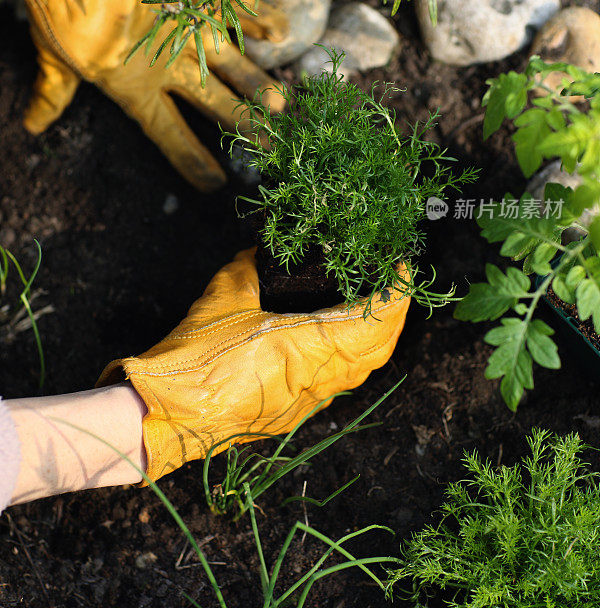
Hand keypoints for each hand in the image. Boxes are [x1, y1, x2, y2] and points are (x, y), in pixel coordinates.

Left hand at [0, 0, 286, 191]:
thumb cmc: (60, 14)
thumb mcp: (56, 60)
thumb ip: (52, 95)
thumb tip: (32, 127)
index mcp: (135, 89)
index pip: (168, 134)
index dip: (191, 160)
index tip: (214, 183)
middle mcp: (168, 66)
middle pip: (213, 102)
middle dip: (243, 126)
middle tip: (269, 145)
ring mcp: (185, 31)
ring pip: (231, 63)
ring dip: (257, 84)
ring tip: (281, 105)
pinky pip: (233, 8)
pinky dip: (258, 16)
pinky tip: (279, 32)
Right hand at [96, 248, 410, 481]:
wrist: (166, 417)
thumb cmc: (193, 361)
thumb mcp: (223, 298)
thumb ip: (249, 269)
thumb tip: (261, 252)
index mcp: (305, 348)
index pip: (371, 323)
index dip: (395, 296)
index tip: (402, 269)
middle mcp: (316, 381)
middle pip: (377, 351)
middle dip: (394, 317)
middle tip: (393, 285)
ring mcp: (305, 404)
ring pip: (360, 371)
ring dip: (376, 340)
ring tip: (373, 308)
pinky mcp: (291, 415)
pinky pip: (338, 384)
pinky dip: (352, 358)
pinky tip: (340, 340)